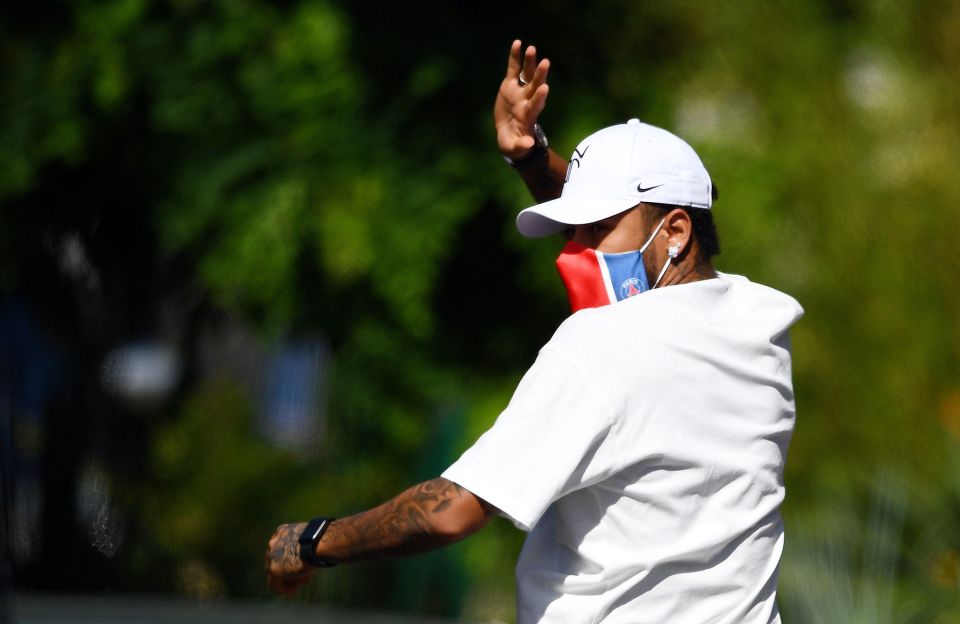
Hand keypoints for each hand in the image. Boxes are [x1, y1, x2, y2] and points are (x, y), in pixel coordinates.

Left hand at [265, 522, 313, 594]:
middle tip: (306, 574)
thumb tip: (311, 551)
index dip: (292, 558)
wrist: (319, 542)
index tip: (303, 563)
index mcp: (281, 532)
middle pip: (278, 561)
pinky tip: (294, 591)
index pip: (282, 548)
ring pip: (276, 573)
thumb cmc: (322, 539)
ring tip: (306, 580)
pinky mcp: (274, 571)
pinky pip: (274, 585)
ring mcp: (271, 557)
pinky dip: (284, 589)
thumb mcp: (311, 538)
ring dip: (290, 578)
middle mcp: (273, 543)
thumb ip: (304, 545)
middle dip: (291, 569)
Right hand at [494, 40, 550, 159]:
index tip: (545, 88)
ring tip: (531, 49)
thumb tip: (529, 144)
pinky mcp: (510, 86)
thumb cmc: (513, 144)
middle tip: (546, 63)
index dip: (539, 97)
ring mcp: (519, 92)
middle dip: (540, 75)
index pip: (536, 105)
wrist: (509, 135)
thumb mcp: (515, 148)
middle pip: (535, 86)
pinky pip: (514, 69)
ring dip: (530, 63)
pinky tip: (517, 43)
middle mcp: (527, 101)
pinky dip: (515, 57)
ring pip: (527, 75)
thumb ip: (521, 146)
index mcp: (528, 116)